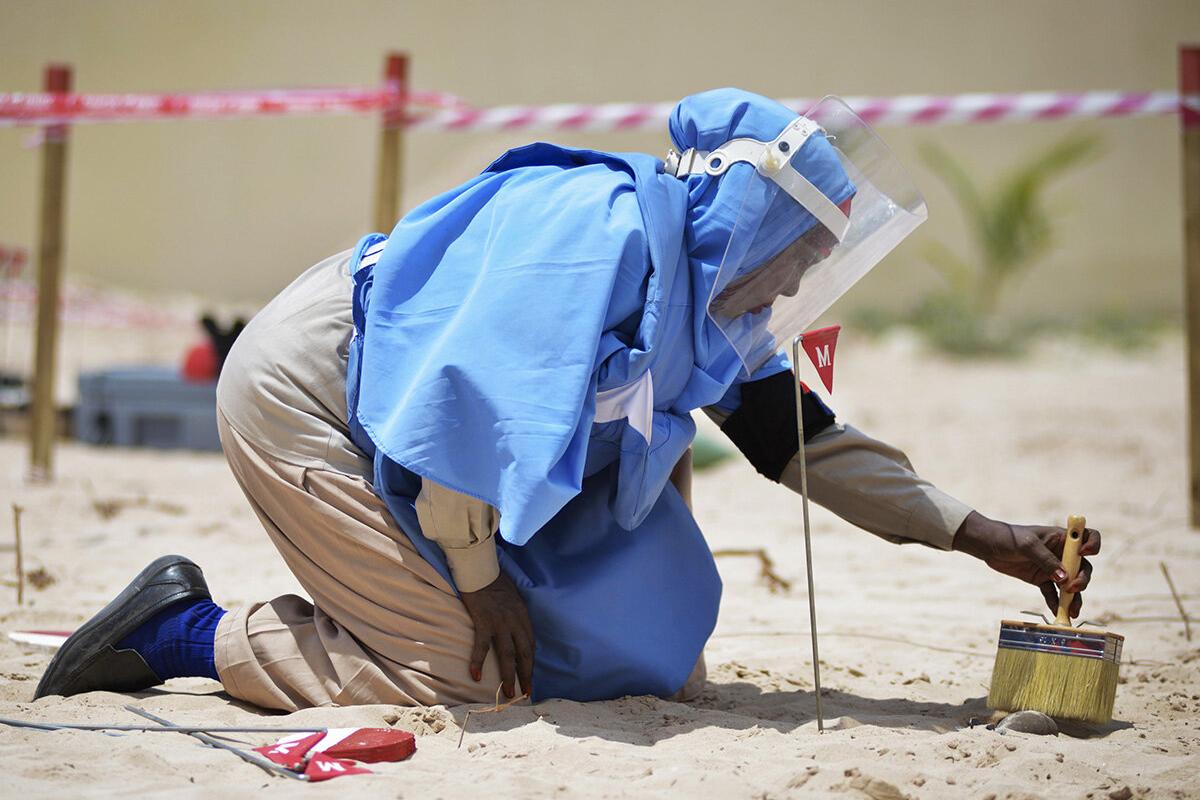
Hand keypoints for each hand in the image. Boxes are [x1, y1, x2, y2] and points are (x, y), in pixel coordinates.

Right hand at [458, 573, 534, 698]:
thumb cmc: (495, 581)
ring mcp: (500, 623)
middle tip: (526, 694)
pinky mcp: (483, 621)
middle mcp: (515, 621)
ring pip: (507, 655)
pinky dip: (478, 661)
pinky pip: (482, 646)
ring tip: (508, 694)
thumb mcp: (514, 598)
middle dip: (526, 675)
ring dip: (508, 676)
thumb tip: (516, 630)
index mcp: (523, 616)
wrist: (480, 569)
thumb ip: (516, 615)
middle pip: (524, 654)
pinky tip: (475, 676)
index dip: (531, 664)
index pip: (530, 645)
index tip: (530, 679)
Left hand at [952, 511, 1100, 618]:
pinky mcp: (1041, 579)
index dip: (1092, 545)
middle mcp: (1061, 553)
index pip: (1088, 537)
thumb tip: (1064, 579)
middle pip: (1083, 567)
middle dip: (1082, 579)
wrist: (987, 546)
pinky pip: (1053, 594)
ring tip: (1072, 610)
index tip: (1084, 554)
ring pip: (1071, 584)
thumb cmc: (1008, 537)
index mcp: (1062, 537)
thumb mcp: (1027, 545)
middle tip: (1071, 588)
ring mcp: (1053, 567)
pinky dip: (1056, 603)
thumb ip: (1045, 560)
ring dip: (1074, 597)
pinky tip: (1057, 612)